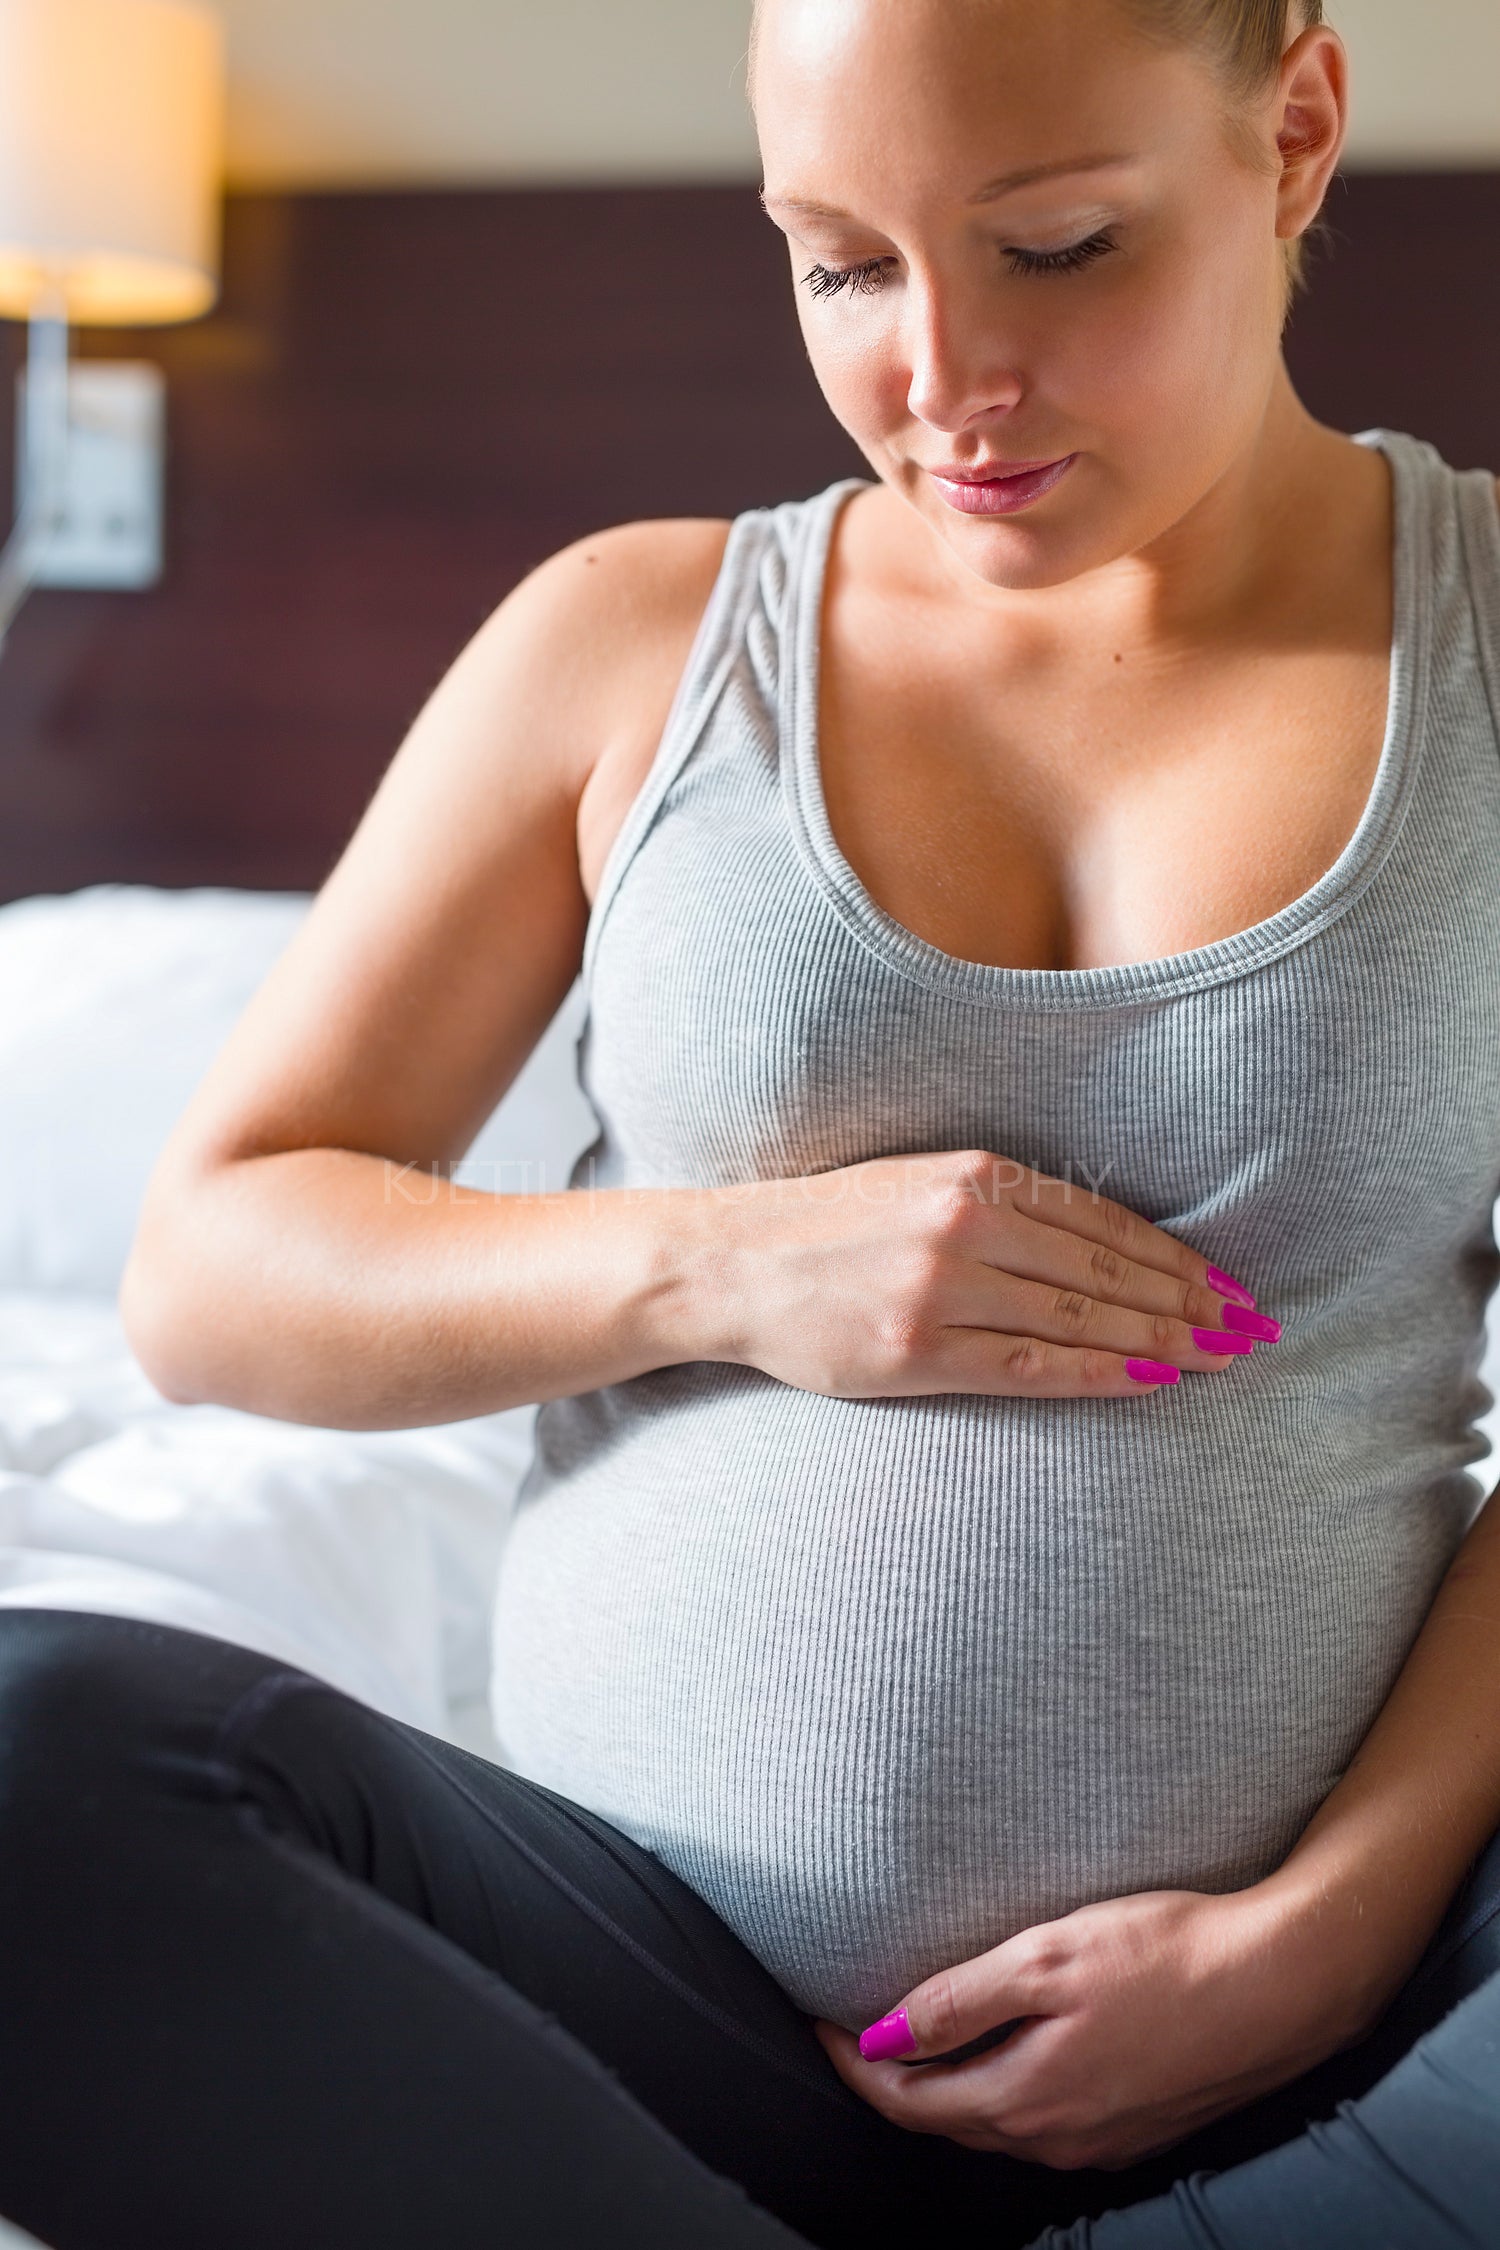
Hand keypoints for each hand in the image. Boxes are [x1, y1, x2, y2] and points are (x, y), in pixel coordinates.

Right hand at [707, 1148, 1273, 1400]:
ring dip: (1162, 1339)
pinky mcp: (918, 1350)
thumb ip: (999, 1206)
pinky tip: (1150, 1380)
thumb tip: (1093, 1243)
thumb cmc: (828, 1229)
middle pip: (1108, 1268)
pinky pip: (1031, 1365)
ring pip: (1082, 1316)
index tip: (1228, 1283)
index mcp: (975, 1174)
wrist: (732, 1263)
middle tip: (1252, 1327)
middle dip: (1190, 1301)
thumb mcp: (919, 1187)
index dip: (1175, 1256)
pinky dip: (1100, 1372)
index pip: (1103, 1220)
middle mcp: (968, 1223)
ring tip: (1220, 1357)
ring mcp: (943, 1289)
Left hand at [813, 1882, 1376, 2169]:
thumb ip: (959, 2002)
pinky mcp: (1139, 2124)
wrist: (1284, 1981)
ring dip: (952, 2085)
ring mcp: (1103, 2139)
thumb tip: (881, 2039)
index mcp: (1027, 2100)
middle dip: (896, 2079)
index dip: (854, 2064)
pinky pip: (1046, 2119)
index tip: (821, 2022)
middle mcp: (1059, 2137)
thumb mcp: (1046, 1959)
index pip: (908, 2101)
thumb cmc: (1168, 1955)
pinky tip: (1011, 2046)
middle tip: (858, 2024)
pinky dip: (1006, 2087)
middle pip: (949, 2120)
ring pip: (998, 2123)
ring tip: (923, 2031)